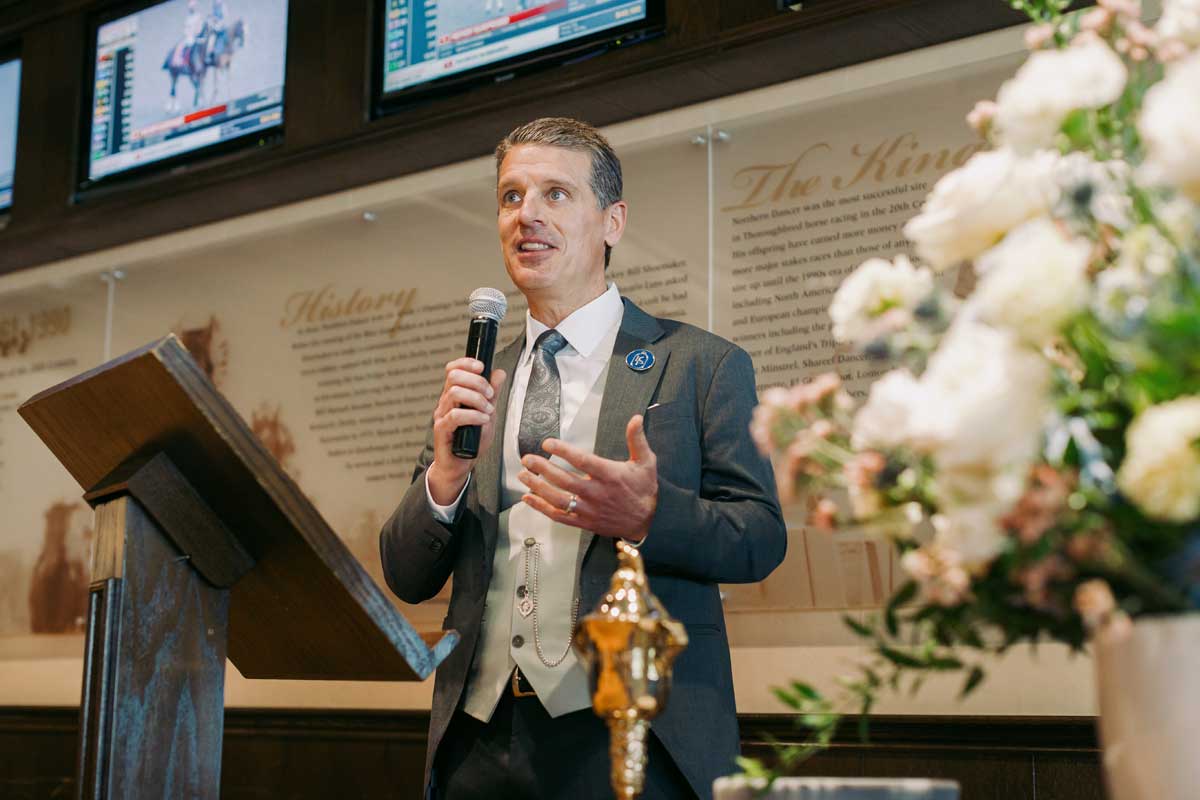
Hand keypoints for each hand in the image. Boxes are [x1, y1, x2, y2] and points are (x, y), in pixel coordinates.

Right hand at [427, 357, 506, 504]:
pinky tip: (483, 420)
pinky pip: (455, 415)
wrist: (460, 465)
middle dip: (477, 381)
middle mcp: (445, 402)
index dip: (466, 363)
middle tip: (490, 395)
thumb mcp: (487, 413)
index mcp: (454, 395)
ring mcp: (442, 415)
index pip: (453, 369)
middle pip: (454, 376)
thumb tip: (499, 373)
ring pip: (455, 392)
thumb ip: (493, 394)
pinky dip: (473, 415)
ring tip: (488, 411)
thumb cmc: (472, 440)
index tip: (482, 367)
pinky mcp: (441, 429)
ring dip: (477, 399)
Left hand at [517, 415, 656, 540]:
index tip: (548, 443)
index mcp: (610, 475)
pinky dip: (541, 508)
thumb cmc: (644, 489)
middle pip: (564, 480)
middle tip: (527, 458)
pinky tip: (528, 498)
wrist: (648, 521)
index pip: (582, 461)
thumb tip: (636, 418)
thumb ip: (637, 440)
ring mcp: (588, 510)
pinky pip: (558, 516)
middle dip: (543, 468)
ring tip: (523, 475)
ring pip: (558, 499)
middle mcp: (597, 493)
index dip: (563, 451)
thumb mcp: (646, 462)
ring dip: (537, 487)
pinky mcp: (584, 522)